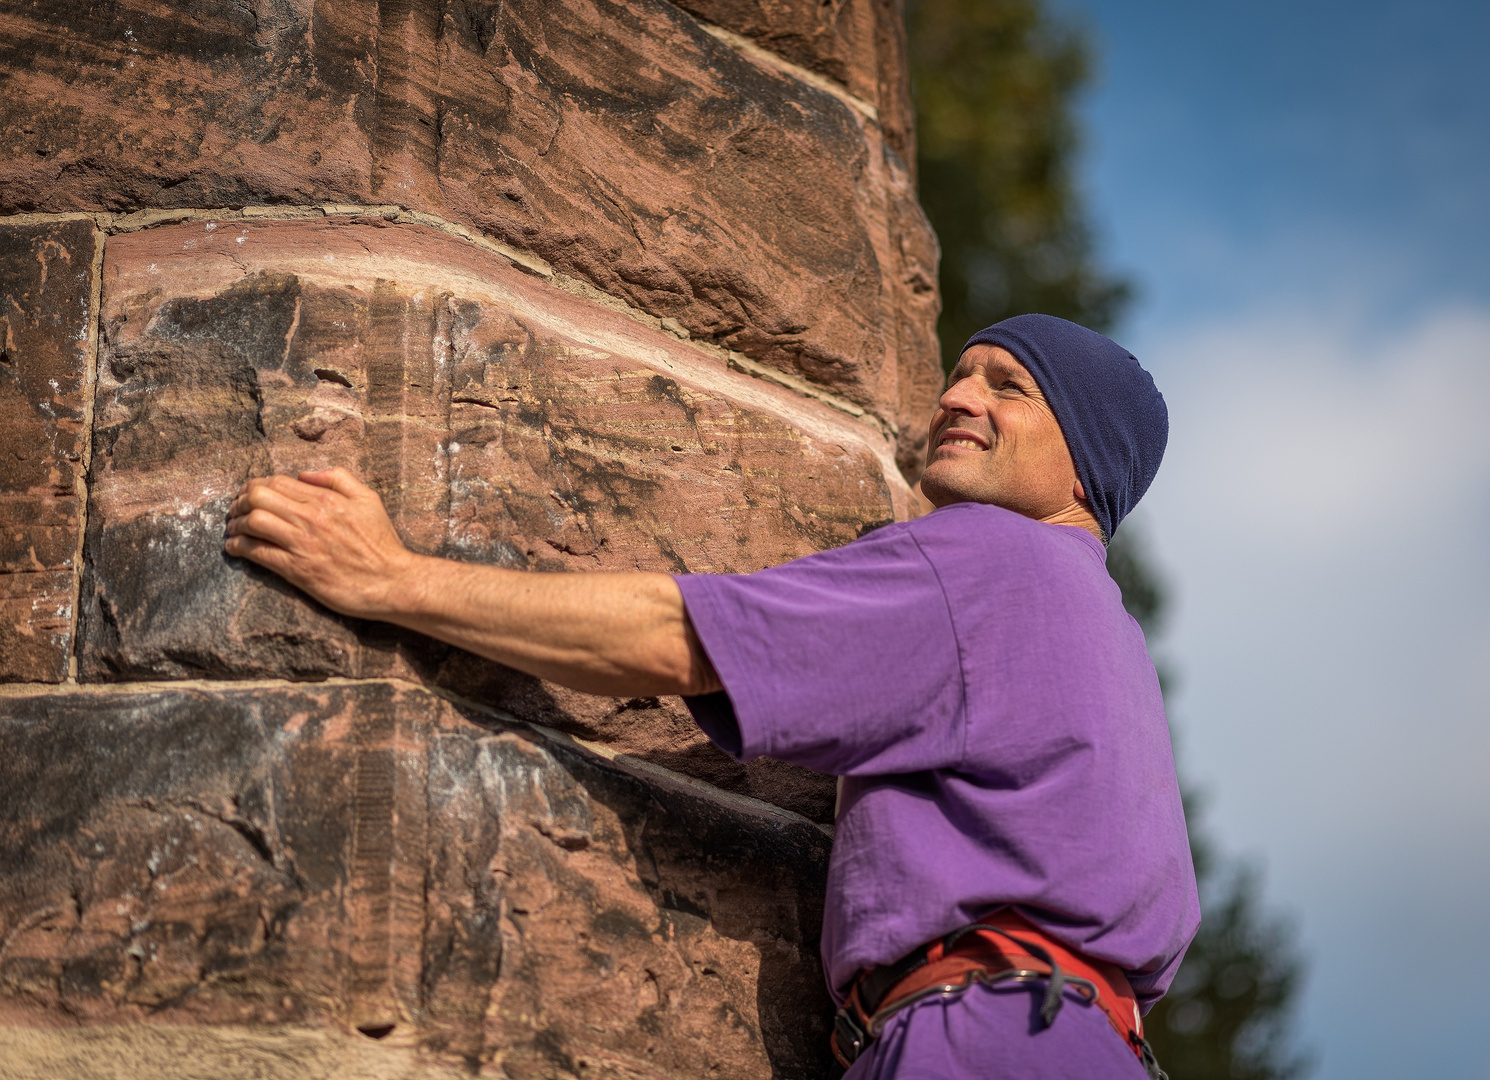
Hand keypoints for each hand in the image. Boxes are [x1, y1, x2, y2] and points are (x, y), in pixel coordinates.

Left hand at [224, 468, 418, 618]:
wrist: (392, 582)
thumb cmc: (382, 543)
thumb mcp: (369, 499)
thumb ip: (338, 478)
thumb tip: (304, 474)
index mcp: (326, 498)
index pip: (277, 482)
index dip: (254, 486)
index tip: (248, 495)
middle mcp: (311, 518)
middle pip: (258, 497)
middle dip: (239, 502)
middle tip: (235, 511)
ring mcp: (303, 544)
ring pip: (254, 522)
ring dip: (236, 524)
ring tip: (232, 529)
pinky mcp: (298, 570)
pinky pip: (258, 552)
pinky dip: (239, 548)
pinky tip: (234, 549)